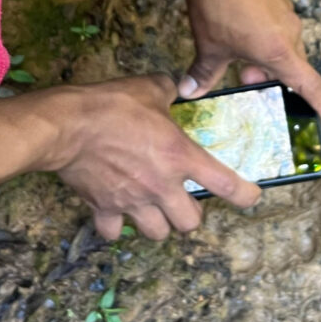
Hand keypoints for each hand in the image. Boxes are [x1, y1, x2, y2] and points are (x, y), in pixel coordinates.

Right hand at [49, 75, 261, 240]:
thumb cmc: (112, 105)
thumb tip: (176, 88)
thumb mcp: (150, 88)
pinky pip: (115, 232)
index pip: (225, 184)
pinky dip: (117, 227)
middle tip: (183, 199)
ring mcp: (133, 201)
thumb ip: (169, 91)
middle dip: (190, 214)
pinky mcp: (103, 208)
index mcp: (180, 156)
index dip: (245, 195)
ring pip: (157, 233)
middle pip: (190, 223)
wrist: (69, 126)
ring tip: (154, 209)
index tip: (251, 197)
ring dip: (159, 224)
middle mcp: (161, 186)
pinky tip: (117, 213)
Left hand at [180, 0, 320, 124]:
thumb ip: (204, 72)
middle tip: (247, 78)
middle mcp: (290, 34)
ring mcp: (286, 15)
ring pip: (284, 47)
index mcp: (279, 52)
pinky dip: (266, 38)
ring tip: (241, 55)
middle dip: (273, 78)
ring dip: (267, 57)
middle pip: (293, 67)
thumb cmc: (218, 4)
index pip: (311, 85)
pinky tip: (242, 31)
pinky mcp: (279, 0)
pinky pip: (278, 28)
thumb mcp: (209, 45)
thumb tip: (190, 92)